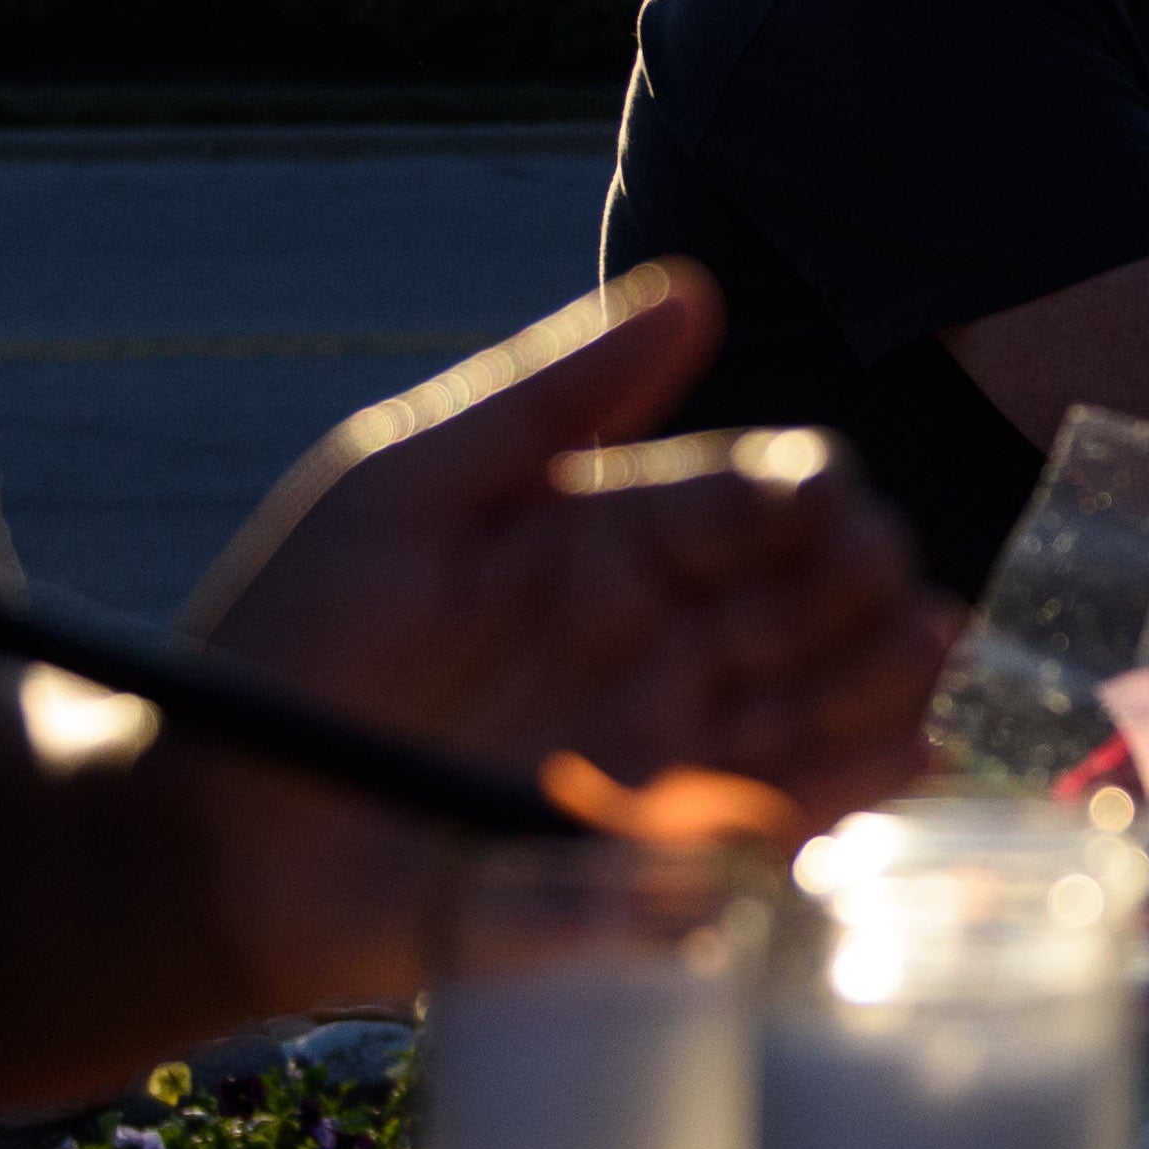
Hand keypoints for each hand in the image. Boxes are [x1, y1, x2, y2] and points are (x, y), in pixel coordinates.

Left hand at [176, 266, 942, 997]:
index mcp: (613, 537)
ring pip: (818, 709)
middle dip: (873, 596)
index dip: (817, 498)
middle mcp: (659, 641)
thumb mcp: (407, 482)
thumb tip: (700, 287)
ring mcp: (661, 752)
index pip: (761, 497)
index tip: (834, 510)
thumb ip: (553, 394)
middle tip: (902, 601)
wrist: (212, 823)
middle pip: (815, 604)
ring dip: (887, 690)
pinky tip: (907, 763)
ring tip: (936, 674)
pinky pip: (770, 827)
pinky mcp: (648, 861)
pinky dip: (843, 797)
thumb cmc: (291, 635)